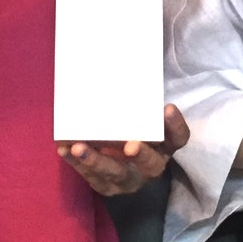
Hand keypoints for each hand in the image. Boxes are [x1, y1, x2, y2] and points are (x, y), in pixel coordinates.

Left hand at [58, 104, 190, 196]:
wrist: (122, 166)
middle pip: (151, 164)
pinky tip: (64, 148)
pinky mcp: (105, 185)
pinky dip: (76, 163)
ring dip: (97, 160)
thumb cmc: (133, 130)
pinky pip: (90, 176)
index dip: (175, 126)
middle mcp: (150, 166)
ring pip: (115, 174)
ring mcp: (127, 180)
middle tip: (131, 146)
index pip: (178, 138)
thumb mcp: (142, 119)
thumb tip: (132, 56)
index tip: (167, 108)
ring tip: (79, 147)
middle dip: (141, 155)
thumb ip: (140, 100)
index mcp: (164, 147)